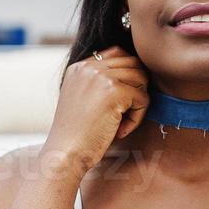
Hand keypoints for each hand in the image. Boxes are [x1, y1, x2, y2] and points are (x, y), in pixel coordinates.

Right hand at [42, 46, 149, 175]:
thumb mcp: (82, 99)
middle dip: (136, 88)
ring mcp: (101, 77)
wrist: (64, 155)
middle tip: (124, 114)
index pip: (117, 53)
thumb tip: (138, 73)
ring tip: (121, 123)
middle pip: (133, 63)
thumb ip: (100, 83)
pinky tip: (120, 131)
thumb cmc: (76, 136)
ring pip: (141, 79)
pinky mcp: (114, 91)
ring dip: (137, 104)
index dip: (128, 75)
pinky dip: (137, 118)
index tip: (121, 101)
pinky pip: (143, 98)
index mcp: (79, 67)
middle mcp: (89, 67)